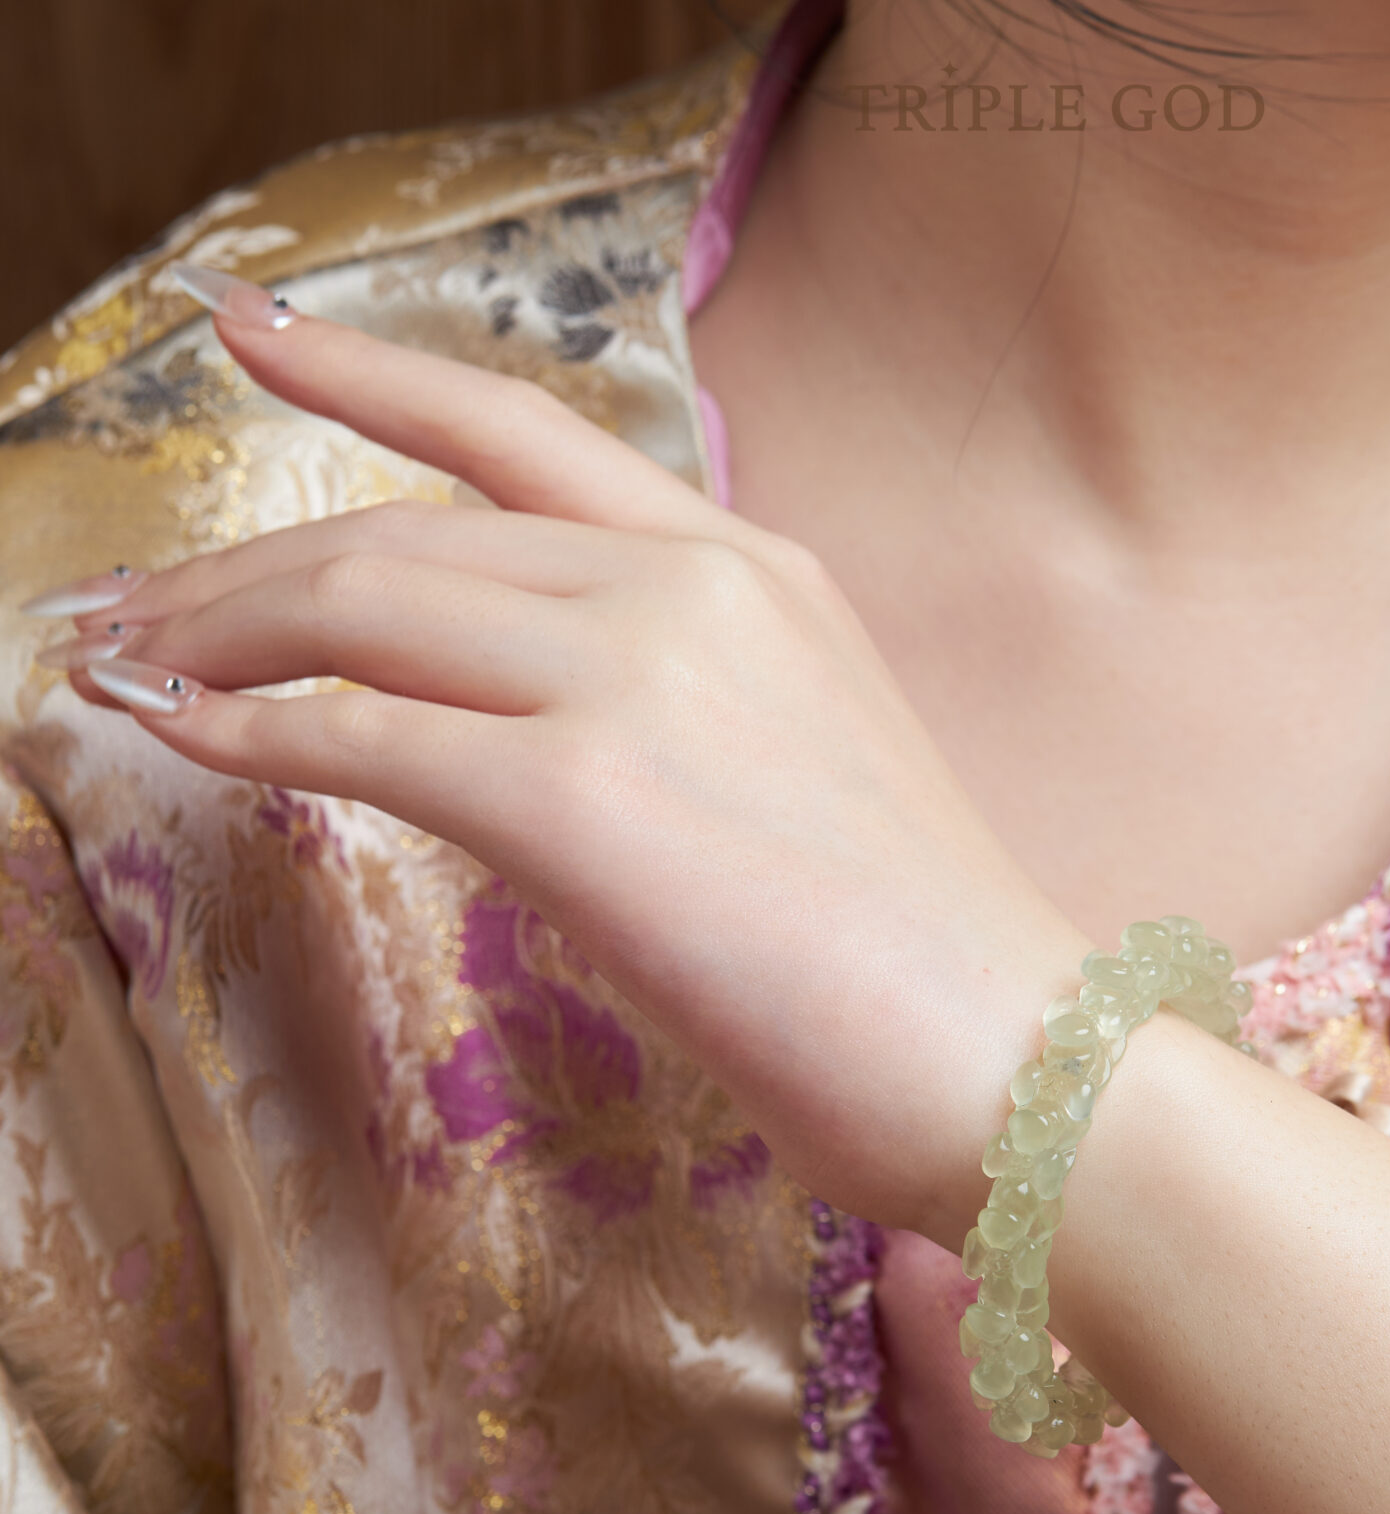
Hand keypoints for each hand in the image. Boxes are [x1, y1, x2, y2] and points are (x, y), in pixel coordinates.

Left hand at [57, 297, 1077, 1241]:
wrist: (1017, 1064)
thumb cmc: (920, 969)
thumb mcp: (793, 776)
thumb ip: (661, 717)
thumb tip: (494, 746)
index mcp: (756, 571)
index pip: (523, 438)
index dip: (368, 370)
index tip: (260, 333)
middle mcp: (692, 587)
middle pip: (408, 530)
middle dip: (246, 567)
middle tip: (143, 606)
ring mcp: (640, 678)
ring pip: (366, 607)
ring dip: (222, 635)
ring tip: (133, 666)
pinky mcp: (586, 795)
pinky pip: (365, 735)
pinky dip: (254, 732)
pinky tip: (190, 742)